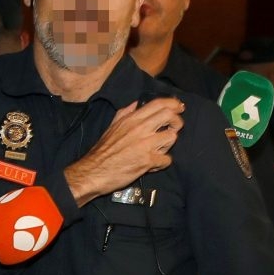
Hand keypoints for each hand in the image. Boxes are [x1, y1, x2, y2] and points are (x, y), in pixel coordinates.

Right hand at [65, 97, 184, 207]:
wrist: (94, 171)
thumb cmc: (104, 149)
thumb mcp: (113, 125)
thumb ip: (126, 113)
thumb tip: (138, 103)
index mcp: (132, 119)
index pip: (158, 104)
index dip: (173, 104)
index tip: (179, 108)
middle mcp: (140, 128)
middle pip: (170, 116)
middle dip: (177, 121)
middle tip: (173, 129)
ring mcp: (145, 144)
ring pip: (172, 137)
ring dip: (168, 145)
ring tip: (159, 150)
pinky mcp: (148, 161)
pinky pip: (167, 159)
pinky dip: (162, 163)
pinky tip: (153, 164)